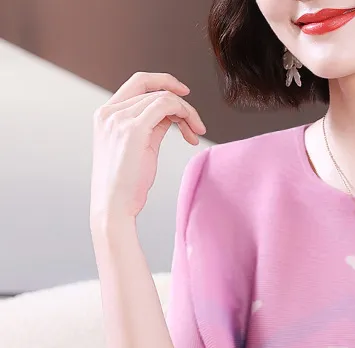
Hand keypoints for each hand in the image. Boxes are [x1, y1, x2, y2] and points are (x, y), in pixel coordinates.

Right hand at [90, 70, 206, 230]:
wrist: (114, 208)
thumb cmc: (126, 186)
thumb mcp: (140, 149)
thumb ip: (151, 128)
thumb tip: (170, 116)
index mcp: (106, 114)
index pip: (138, 83)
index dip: (163, 82)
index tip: (184, 93)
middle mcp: (110, 112)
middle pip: (153, 90)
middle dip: (181, 104)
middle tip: (197, 124)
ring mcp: (119, 118)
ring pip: (163, 97)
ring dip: (187, 112)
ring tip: (196, 133)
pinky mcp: (133, 129)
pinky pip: (165, 105)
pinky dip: (183, 113)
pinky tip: (192, 133)